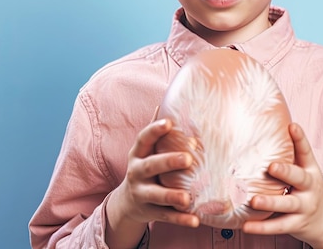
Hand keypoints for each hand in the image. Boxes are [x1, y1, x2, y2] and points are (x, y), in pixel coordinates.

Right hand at [105, 118, 198, 248]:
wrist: (127, 203)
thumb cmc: (145, 168)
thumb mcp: (146, 150)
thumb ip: (156, 132)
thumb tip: (164, 102)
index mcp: (138, 154)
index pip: (143, 139)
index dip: (155, 130)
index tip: (169, 122)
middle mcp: (137, 173)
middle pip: (150, 166)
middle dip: (168, 162)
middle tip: (188, 159)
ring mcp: (142, 194)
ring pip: (156, 195)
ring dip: (172, 195)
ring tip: (187, 197)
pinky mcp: (150, 212)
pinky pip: (166, 216)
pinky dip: (181, 219)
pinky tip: (195, 220)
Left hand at [242, 123, 322, 248]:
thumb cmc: (309, 189)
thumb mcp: (306, 170)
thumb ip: (292, 154)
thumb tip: (270, 128)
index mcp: (310, 170)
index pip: (306, 152)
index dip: (300, 138)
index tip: (293, 126)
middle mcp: (309, 188)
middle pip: (299, 178)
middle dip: (286, 172)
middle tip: (271, 167)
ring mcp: (304, 207)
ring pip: (287, 205)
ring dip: (270, 203)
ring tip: (254, 201)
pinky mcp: (296, 224)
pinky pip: (278, 226)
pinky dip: (262, 227)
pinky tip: (246, 226)